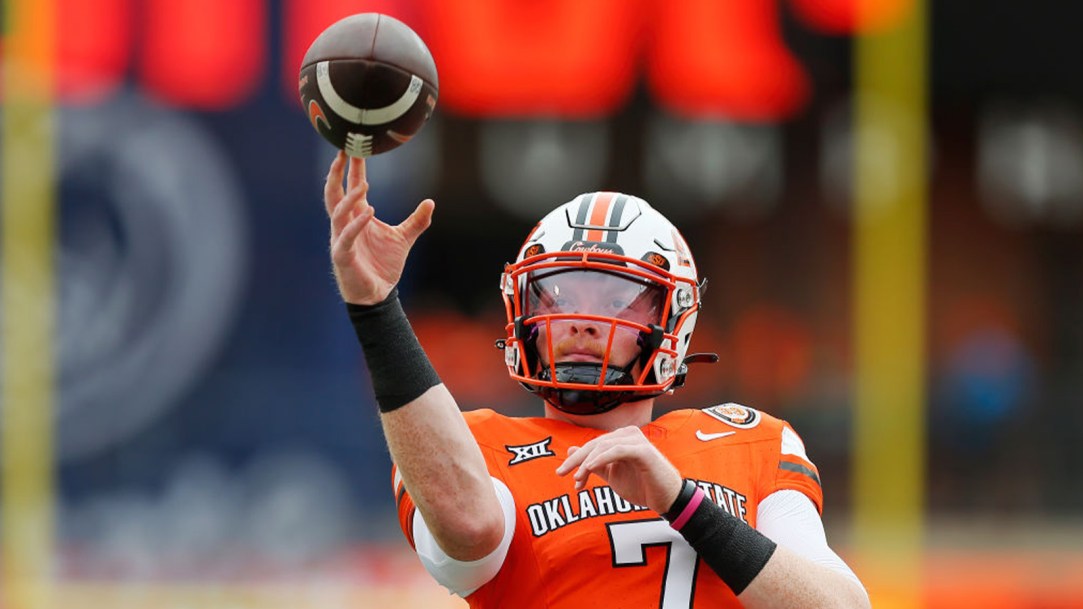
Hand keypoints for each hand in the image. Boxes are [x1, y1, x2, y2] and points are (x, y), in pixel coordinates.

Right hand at [324, 151, 434, 304]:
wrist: (378, 295)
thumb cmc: (384, 265)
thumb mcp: (404, 238)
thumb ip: (417, 221)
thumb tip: (431, 201)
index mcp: (357, 216)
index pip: (351, 187)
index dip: (353, 169)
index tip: (356, 148)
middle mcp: (345, 224)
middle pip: (333, 193)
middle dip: (336, 173)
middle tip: (344, 152)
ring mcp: (341, 239)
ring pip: (337, 212)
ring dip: (349, 197)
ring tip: (363, 184)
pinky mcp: (343, 255)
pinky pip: (346, 236)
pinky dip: (356, 224)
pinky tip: (369, 211)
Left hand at [555, 426, 683, 513]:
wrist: (666, 499)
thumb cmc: (642, 486)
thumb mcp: (612, 475)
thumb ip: (594, 464)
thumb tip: (571, 451)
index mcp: (620, 438)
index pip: (592, 445)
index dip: (576, 460)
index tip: (563, 475)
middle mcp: (628, 434)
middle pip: (594, 444)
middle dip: (576, 460)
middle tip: (560, 473)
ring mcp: (636, 440)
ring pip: (603, 446)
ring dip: (586, 463)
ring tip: (578, 478)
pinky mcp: (643, 450)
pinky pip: (617, 450)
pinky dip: (601, 458)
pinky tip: (589, 468)